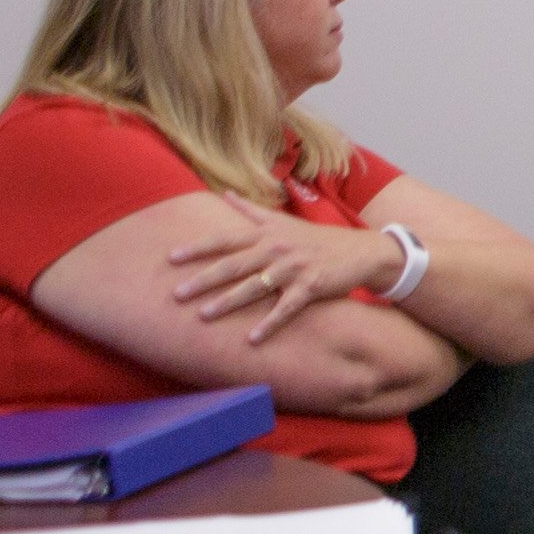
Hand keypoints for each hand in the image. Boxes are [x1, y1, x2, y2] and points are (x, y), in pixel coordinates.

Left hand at [163, 196, 394, 342]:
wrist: (362, 252)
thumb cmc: (318, 238)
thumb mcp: (284, 221)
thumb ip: (251, 211)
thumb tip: (224, 194)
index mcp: (266, 234)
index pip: (225, 239)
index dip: (197, 248)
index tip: (170, 258)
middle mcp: (276, 249)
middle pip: (233, 265)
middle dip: (203, 280)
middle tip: (176, 294)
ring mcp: (294, 269)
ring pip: (254, 288)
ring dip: (228, 303)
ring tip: (203, 316)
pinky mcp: (311, 288)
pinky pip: (286, 309)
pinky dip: (269, 324)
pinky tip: (252, 339)